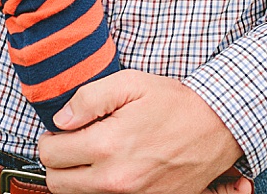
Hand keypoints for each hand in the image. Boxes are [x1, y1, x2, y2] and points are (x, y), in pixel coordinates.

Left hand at [38, 71, 248, 193]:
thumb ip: (88, 99)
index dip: (49, 139)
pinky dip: (99, 188)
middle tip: (72, 143)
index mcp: (108, 145)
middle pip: (57, 184)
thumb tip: (61, 120)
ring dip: (76, 177)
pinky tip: (111, 167)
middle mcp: (116, 179)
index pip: (51, 154)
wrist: (217, 129)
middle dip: (57, 162)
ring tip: (92, 154)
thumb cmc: (174, 103)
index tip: (60, 130)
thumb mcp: (130, 83)